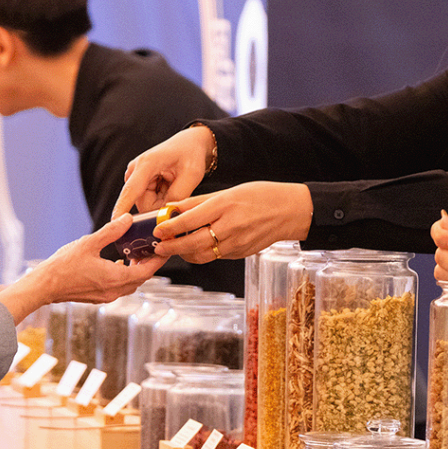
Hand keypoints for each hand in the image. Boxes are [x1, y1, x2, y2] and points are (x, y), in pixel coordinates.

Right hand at [0, 214, 166, 324]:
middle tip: (152, 247)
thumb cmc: (63, 266)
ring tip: (136, 253)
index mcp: (115, 278)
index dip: (158, 260)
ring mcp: (106, 296)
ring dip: (137, 270)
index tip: (164, 248)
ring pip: (131, 284)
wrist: (43, 287)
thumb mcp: (88, 243)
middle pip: (141, 278)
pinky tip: (118, 262)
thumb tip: (128, 219)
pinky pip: (120, 286)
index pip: (147, 271)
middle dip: (149, 264)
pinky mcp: (98, 297)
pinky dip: (125, 275)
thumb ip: (111, 232)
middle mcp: (114, 291)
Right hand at [112, 125, 215, 217]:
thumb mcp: (192, 174)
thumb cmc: (191, 154)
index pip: (131, 191)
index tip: (115, 225)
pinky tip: (169, 186)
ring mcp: (134, 176)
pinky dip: (161, 199)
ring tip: (174, 185)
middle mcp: (135, 170)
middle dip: (161, 208)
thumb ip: (179, 195)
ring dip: (162, 202)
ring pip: (146, 205)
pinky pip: (148, 202)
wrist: (188, 143)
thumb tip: (165, 215)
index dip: (122, 209)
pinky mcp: (137, 182)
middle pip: (143, 204)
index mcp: (147, 164)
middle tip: (179, 194)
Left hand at [152, 182, 312, 261]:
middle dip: (172, 247)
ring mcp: (237, 243)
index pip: (190, 220)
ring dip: (185, 254)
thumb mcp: (229, 192)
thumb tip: (174, 208)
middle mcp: (230, 226)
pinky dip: (202, 254)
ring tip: (174, 249)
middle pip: (193, 242)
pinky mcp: (241, 253)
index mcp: (225, 206)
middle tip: (159, 246)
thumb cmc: (261, 196)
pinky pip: (216, 256)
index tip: (157, 229)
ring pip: (203, 255)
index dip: (171, 227)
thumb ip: (199, 202)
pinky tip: (195, 248)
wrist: (290, 212)